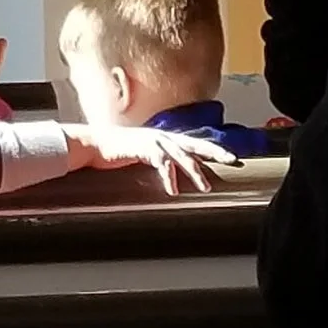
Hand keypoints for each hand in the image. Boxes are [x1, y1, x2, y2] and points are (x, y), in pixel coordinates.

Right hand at [63, 125, 238, 194]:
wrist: (95, 145)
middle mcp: (163, 137)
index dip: (212, 148)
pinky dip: (169, 177)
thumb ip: (158, 160)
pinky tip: (173, 190)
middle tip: (231, 160)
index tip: (231, 156)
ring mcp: (154, 141)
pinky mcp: (143, 149)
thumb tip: (171, 175)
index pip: (194, 142)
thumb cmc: (118, 152)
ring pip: (182, 156)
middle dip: (214, 151)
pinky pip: (161, 164)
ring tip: (205, 187)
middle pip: (195, 144)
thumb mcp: (143, 154)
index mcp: (165, 138)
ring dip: (194, 172)